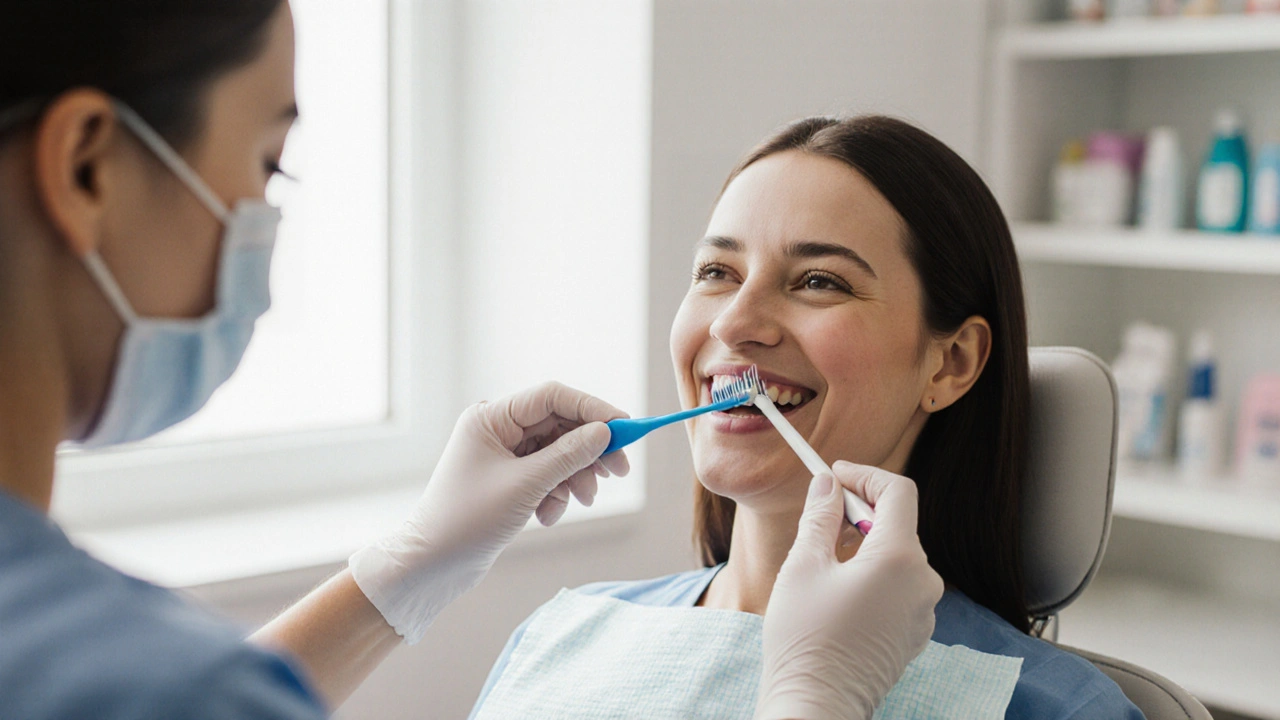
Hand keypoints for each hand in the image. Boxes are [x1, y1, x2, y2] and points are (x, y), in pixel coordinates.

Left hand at [349, 382, 628, 643]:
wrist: (433, 567)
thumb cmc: (468, 521)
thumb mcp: (526, 486)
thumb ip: (568, 456)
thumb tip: (604, 432)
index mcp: (490, 418)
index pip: (551, 397)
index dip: (592, 409)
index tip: (625, 427)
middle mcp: (496, 430)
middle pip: (560, 426)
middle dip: (589, 450)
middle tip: (620, 471)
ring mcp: (503, 455)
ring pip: (558, 453)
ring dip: (575, 476)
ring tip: (583, 501)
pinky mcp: (509, 480)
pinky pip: (547, 476)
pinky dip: (556, 494)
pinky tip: (547, 517)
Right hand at [755, 461, 943, 719]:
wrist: (817, 705)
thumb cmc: (805, 637)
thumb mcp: (804, 565)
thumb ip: (820, 517)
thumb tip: (828, 484)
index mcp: (900, 558)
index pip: (898, 492)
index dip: (865, 476)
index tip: (835, 474)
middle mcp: (923, 582)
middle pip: (898, 525)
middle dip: (860, 511)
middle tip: (821, 513)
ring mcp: (923, 611)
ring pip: (897, 558)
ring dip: (865, 545)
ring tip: (823, 557)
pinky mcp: (914, 633)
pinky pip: (898, 588)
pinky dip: (872, 576)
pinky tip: (838, 590)